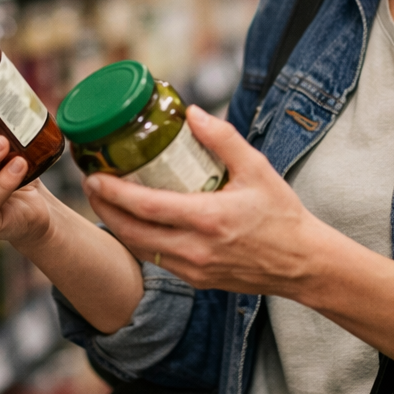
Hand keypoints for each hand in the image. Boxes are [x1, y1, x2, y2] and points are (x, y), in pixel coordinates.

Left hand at [82, 105, 348, 296]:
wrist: (303, 263)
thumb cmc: (282, 216)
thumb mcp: (258, 169)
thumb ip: (223, 139)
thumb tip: (191, 113)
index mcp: (209, 219)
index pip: (146, 207)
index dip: (114, 192)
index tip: (94, 176)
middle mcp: (196, 248)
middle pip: (132, 231)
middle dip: (104, 208)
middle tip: (90, 184)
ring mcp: (194, 269)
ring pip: (140, 249)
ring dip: (117, 226)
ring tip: (105, 201)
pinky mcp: (197, 280)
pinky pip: (156, 261)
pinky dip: (138, 241)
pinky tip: (133, 223)